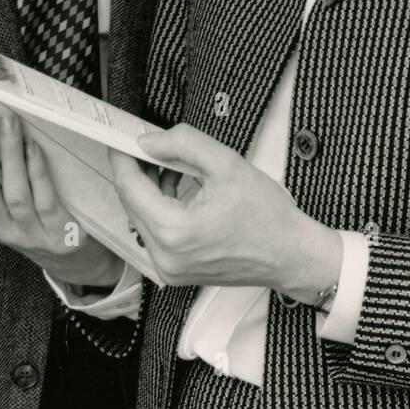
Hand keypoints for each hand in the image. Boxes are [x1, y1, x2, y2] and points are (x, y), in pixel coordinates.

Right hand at [0, 103, 122, 290]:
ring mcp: (29, 232)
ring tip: (9, 119)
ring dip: (9, 153)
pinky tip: (34, 146)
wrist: (71, 261)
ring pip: (14, 193)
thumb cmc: (33, 218)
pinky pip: (45, 200)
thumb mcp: (6, 198)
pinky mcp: (59, 233)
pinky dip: (37, 171)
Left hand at [109, 124, 341, 296]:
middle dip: (137, 170)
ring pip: (142, 217)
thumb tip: (148, 141)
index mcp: (174, 231)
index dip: (121, 157)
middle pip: (132, 203)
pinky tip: (178, 188)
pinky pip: (155, 233)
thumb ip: (183, 144)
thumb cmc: (267, 215)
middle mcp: (164, 256)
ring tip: (172, 164)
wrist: (291, 255)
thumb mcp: (227, 164)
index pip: (129, 187)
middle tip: (147, 143)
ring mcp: (168, 268)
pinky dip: (161, 207)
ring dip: (150, 188)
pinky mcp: (176, 271)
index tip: (118, 137)